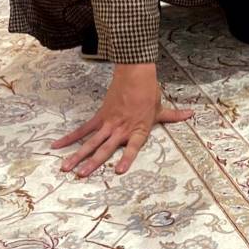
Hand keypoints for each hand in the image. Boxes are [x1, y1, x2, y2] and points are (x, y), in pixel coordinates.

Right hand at [52, 62, 190, 176]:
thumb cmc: (149, 92)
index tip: (118, 171)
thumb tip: (191, 114)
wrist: (135, 73)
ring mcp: (109, 123)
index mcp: (138, 129)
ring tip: (66, 167)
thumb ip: (173, 116)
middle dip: (92, 162)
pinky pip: (83, 129)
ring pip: (91, 142)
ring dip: (78, 155)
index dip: (126, 158)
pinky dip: (70, 138)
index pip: (133, 147)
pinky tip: (57, 145)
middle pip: (105, 148)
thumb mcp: (161, 108)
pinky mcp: (100, 116)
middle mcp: (122, 129)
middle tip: (81, 175)